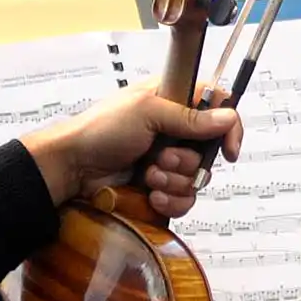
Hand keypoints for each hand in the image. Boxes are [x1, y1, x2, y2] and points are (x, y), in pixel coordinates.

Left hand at [23, 83, 243, 219]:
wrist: (72, 169)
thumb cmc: (101, 130)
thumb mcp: (147, 112)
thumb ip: (190, 117)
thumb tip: (227, 118)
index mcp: (175, 101)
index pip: (218, 108)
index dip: (228, 127)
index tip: (228, 149)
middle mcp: (176, 130)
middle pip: (209, 149)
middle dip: (187, 159)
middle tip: (162, 155)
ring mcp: (168, 160)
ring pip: (197, 177)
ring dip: (173, 179)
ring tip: (148, 174)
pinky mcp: (160, 187)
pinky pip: (184, 200)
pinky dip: (170, 200)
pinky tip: (151, 194)